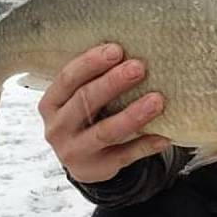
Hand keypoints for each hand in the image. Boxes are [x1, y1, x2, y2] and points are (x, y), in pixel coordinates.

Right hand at [38, 43, 168, 183]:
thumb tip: (130, 47)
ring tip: (157, 100)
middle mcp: (58, 128)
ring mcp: (76, 151)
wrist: (83, 160)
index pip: (67, 79)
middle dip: (113, 83)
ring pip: (106, 132)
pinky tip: (165, 135)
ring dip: (133, 115)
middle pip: (85, 102)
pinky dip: (146, 144)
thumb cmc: (86, 116)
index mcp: (51, 104)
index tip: (116, 49)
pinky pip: (126, 156)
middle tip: (139, 67)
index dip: (90, 63)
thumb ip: (93, 79)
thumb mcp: (78, 98)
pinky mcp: (98, 169)